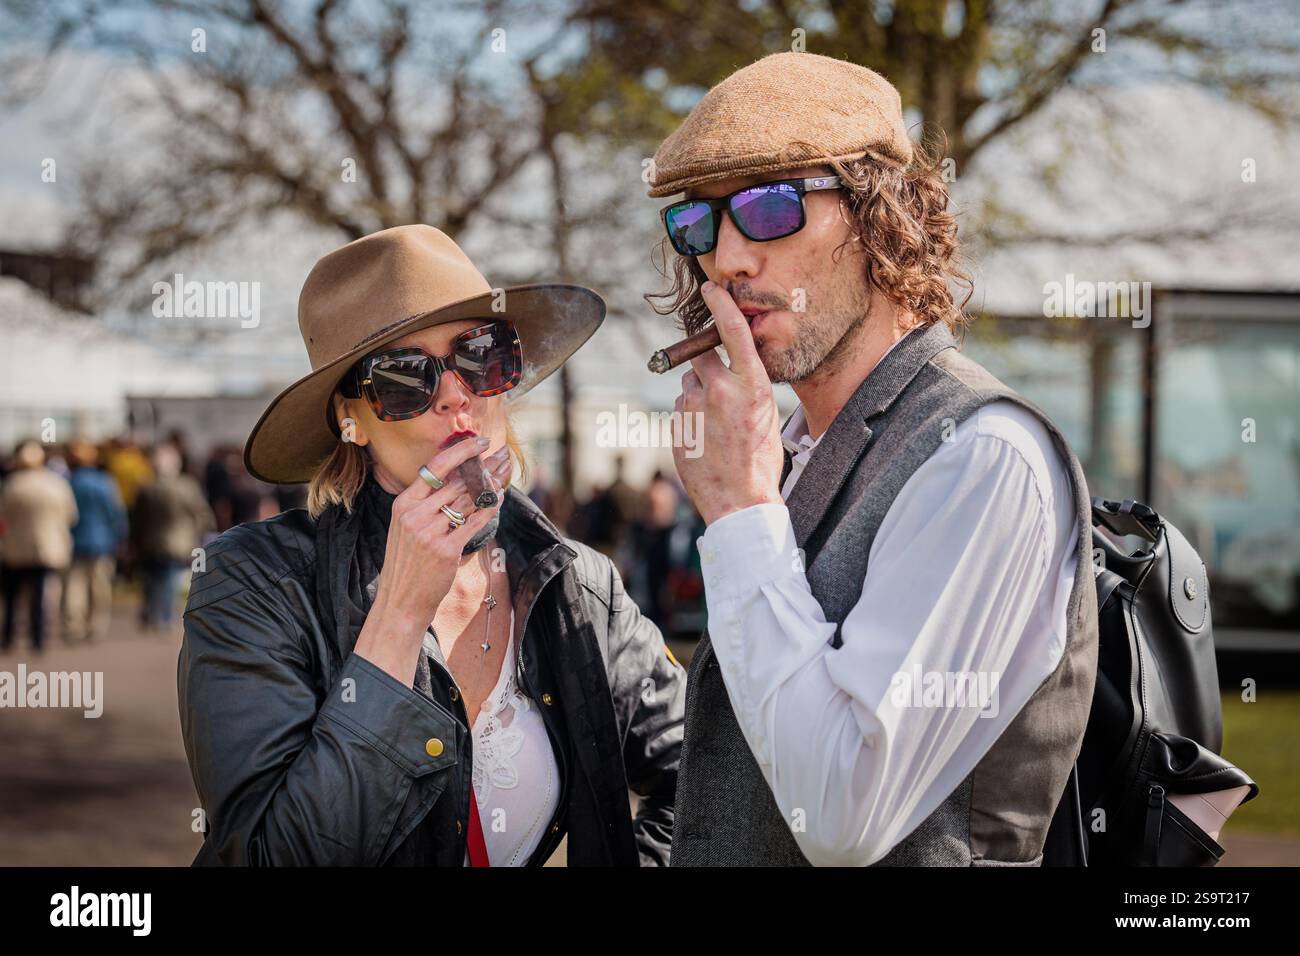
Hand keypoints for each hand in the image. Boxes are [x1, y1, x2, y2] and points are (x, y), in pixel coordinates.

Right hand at [373, 440, 510, 628]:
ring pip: (470, 500)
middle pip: (459, 482)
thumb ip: (427, 503)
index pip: (436, 467)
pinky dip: (491, 509)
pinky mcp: (446, 550)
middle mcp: (415, 515)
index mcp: (404, 504)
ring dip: (493, 486)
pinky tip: (501, 499)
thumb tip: (460, 478)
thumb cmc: (408, 562)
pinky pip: (476, 522)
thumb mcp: (407, 526)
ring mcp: (430, 532)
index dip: (462, 451)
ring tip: (507, 474)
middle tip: (505, 457)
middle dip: (486, 467)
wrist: (401, 600)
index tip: (483, 442)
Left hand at [671, 281, 783, 524]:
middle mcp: (720, 391)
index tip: (710, 289)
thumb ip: (748, 386)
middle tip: (719, 386)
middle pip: (700, 356)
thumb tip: (732, 367)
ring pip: (688, 386)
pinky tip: (705, 441)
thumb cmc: (760, 459)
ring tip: (716, 426)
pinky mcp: (676, 426)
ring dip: (698, 396)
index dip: (720, 304)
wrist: (740, 501)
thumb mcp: (766, 414)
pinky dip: (690, 419)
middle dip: (706, 364)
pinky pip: (681, 411)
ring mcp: (694, 409)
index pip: (732, 332)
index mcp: (751, 386)